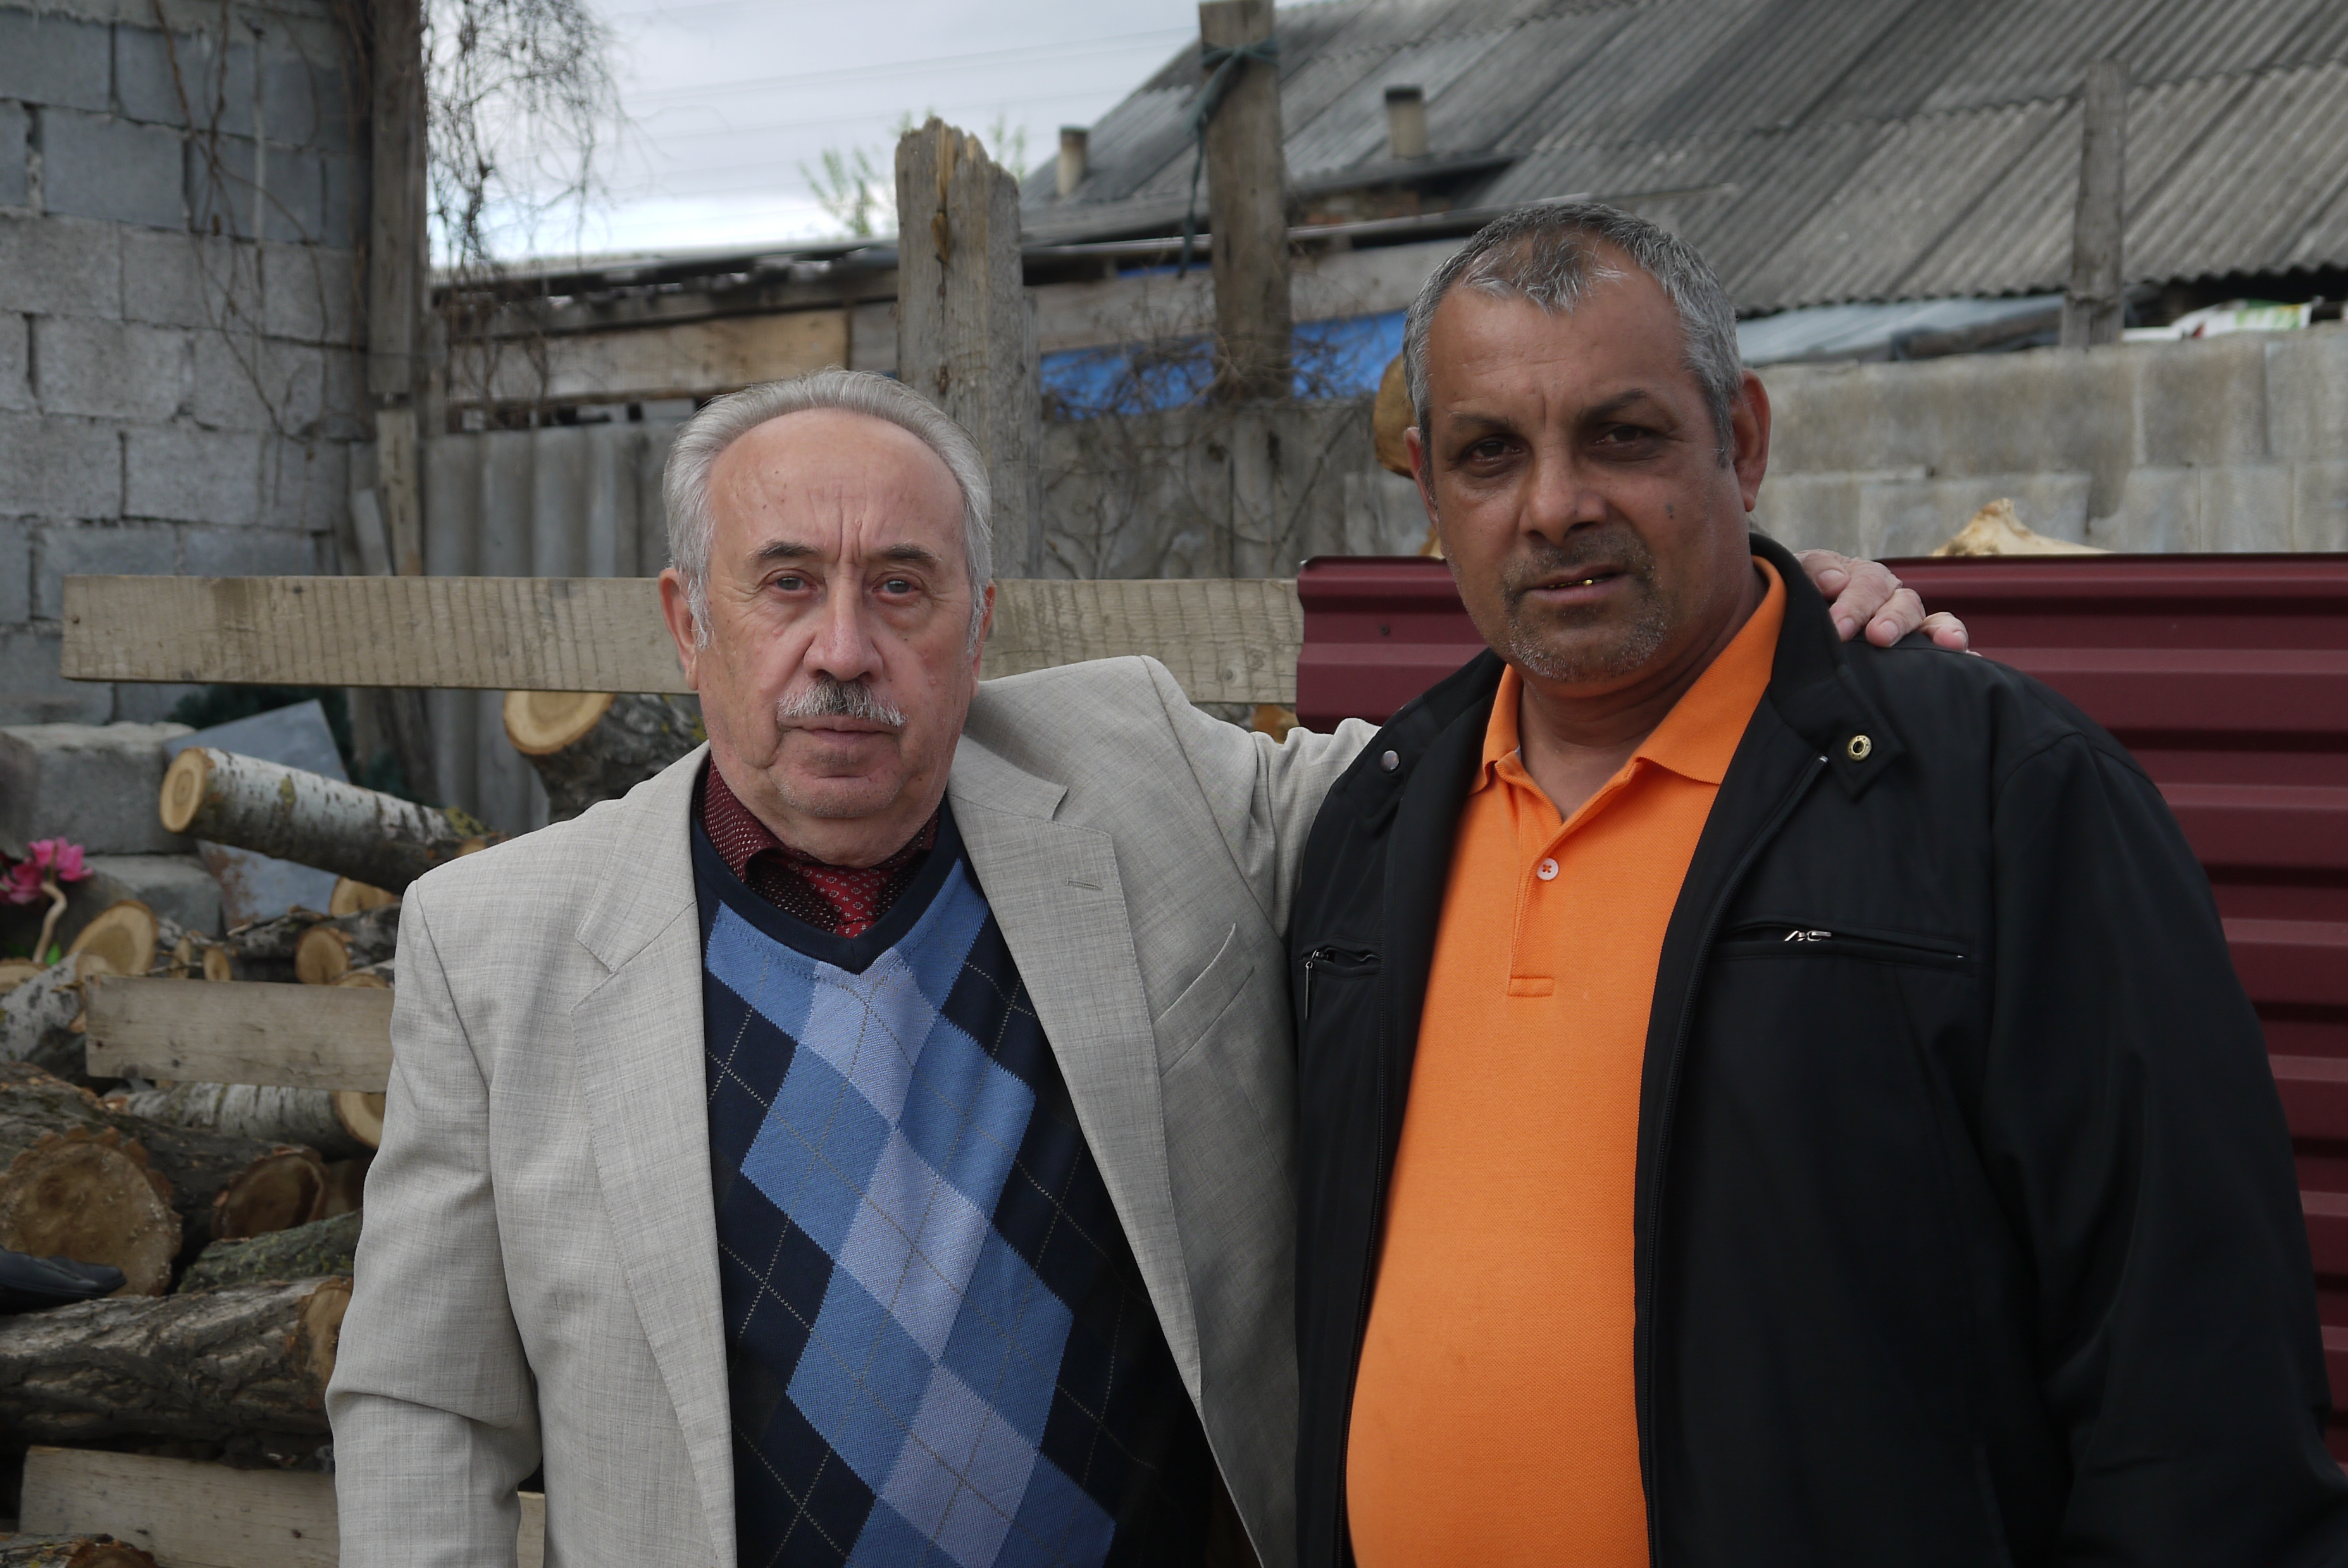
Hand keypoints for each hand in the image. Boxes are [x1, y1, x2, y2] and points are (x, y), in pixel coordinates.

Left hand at [1795, 550, 1969, 650]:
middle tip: (1879, 637)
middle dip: (1893, 620)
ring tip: (1949, 643)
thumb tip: (1836, 580)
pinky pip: (1943, 653)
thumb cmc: (1797, 598)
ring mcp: (1908, 626)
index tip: (1839, 627)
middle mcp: (1891, 600)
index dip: (1855, 604)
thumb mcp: (1797, 576)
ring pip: (1932, 623)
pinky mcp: (1918, 652)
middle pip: (1904, 604)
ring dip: (1940, 631)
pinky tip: (1970, 661)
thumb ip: (1812, 570)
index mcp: (1863, 579)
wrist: (1789, 622)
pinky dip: (1961, 655)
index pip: (1868, 584)